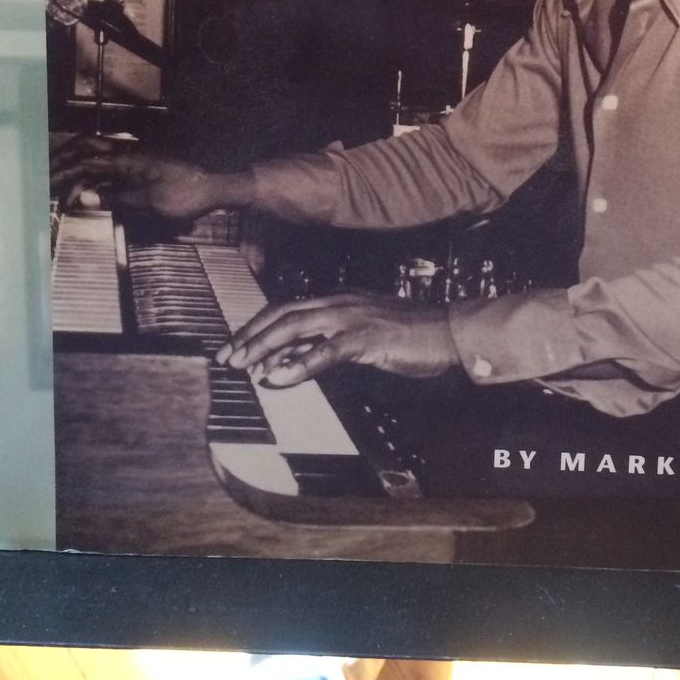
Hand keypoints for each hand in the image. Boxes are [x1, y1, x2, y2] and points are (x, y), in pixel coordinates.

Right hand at [52, 136, 232, 220]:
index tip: (44, 188)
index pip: (83, 164)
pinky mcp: (143, 160)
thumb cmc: (185, 194)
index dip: (60, 175)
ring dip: (77, 163)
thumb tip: (83, 198)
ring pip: (97, 151)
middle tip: (46, 178)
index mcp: (126, 159)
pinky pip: (110, 160)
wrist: (216, 183)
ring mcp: (135, 153)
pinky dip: (94, 170)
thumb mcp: (149, 203)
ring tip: (63, 183)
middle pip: (86, 147)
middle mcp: (127, 150)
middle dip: (63, 160)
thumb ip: (115, 199)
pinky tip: (90, 185)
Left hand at [216, 292, 458, 386]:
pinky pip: (325, 351)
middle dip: (250, 334)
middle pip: (283, 313)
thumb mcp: (366, 337)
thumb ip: (332, 344)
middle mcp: (340, 302)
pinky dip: (299, 364)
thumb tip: (296, 361)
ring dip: (264, 346)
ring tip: (243, 366)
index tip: (236, 346)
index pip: (288, 308)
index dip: (258, 326)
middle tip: (227, 357)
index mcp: (340, 300)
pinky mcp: (367, 338)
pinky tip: (279, 378)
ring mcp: (353, 317)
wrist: (453, 332)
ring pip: (296, 326)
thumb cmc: (415, 336)